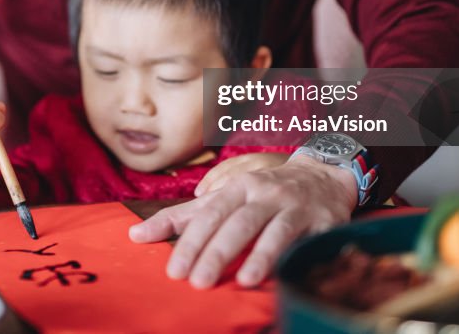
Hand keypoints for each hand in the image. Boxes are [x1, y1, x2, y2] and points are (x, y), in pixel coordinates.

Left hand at [129, 154, 356, 288]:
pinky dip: (292, 256)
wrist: (323, 176)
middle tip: (196, 281)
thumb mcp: (222, 198)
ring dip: (258, 255)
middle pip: (237, 222)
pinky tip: (280, 275)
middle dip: (216, 251)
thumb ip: (181, 218)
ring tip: (240, 280)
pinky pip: (306, 239)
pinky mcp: (322, 221)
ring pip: (274, 229)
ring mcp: (295, 206)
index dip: (190, 241)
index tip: (173, 270)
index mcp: (238, 187)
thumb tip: (135, 235)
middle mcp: (265, 193)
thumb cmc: (262, 192)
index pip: (209, 214)